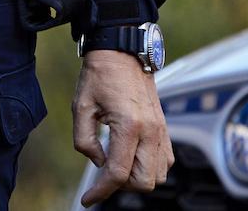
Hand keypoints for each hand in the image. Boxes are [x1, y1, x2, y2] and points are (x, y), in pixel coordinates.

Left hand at [74, 49, 172, 205]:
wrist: (122, 51)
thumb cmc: (99, 75)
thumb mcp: (81, 106)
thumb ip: (85, 140)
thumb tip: (98, 162)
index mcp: (129, 125)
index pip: (118, 173)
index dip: (101, 191)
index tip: (88, 199)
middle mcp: (151, 131)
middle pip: (143, 182)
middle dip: (121, 186)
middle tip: (103, 175)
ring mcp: (161, 130)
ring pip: (158, 177)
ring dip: (137, 178)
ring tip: (116, 164)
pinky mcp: (165, 128)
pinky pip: (166, 163)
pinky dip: (150, 169)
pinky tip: (131, 158)